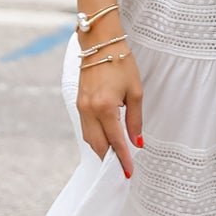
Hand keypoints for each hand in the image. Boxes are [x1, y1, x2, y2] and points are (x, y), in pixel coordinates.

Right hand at [77, 46, 143, 177]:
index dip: (123, 158)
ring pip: (89, 138)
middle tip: (122, 170)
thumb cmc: (121, 63)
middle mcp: (89, 110)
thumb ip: (135, 120)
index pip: (115, 141)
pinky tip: (106, 141)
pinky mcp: (79, 103)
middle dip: (110, 160)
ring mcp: (81, 107)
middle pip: (98, 145)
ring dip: (102, 150)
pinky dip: (95, 138)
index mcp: (105, 107)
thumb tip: (136, 142)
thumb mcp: (135, 92)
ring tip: (115, 158)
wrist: (100, 43)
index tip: (129, 172)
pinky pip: (86, 128)